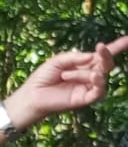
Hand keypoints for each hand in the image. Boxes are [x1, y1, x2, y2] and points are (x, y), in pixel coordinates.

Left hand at [7, 36, 127, 128]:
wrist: (31, 96)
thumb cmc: (42, 78)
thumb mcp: (57, 61)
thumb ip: (75, 57)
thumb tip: (93, 55)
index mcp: (83, 65)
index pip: (102, 55)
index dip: (116, 46)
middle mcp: (88, 76)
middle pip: (106, 64)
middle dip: (106, 54)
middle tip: (101, 47)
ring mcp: (87, 88)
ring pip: (100, 76)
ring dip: (85, 72)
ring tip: (66, 75)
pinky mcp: (85, 99)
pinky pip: (99, 91)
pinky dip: (97, 82)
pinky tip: (92, 77)